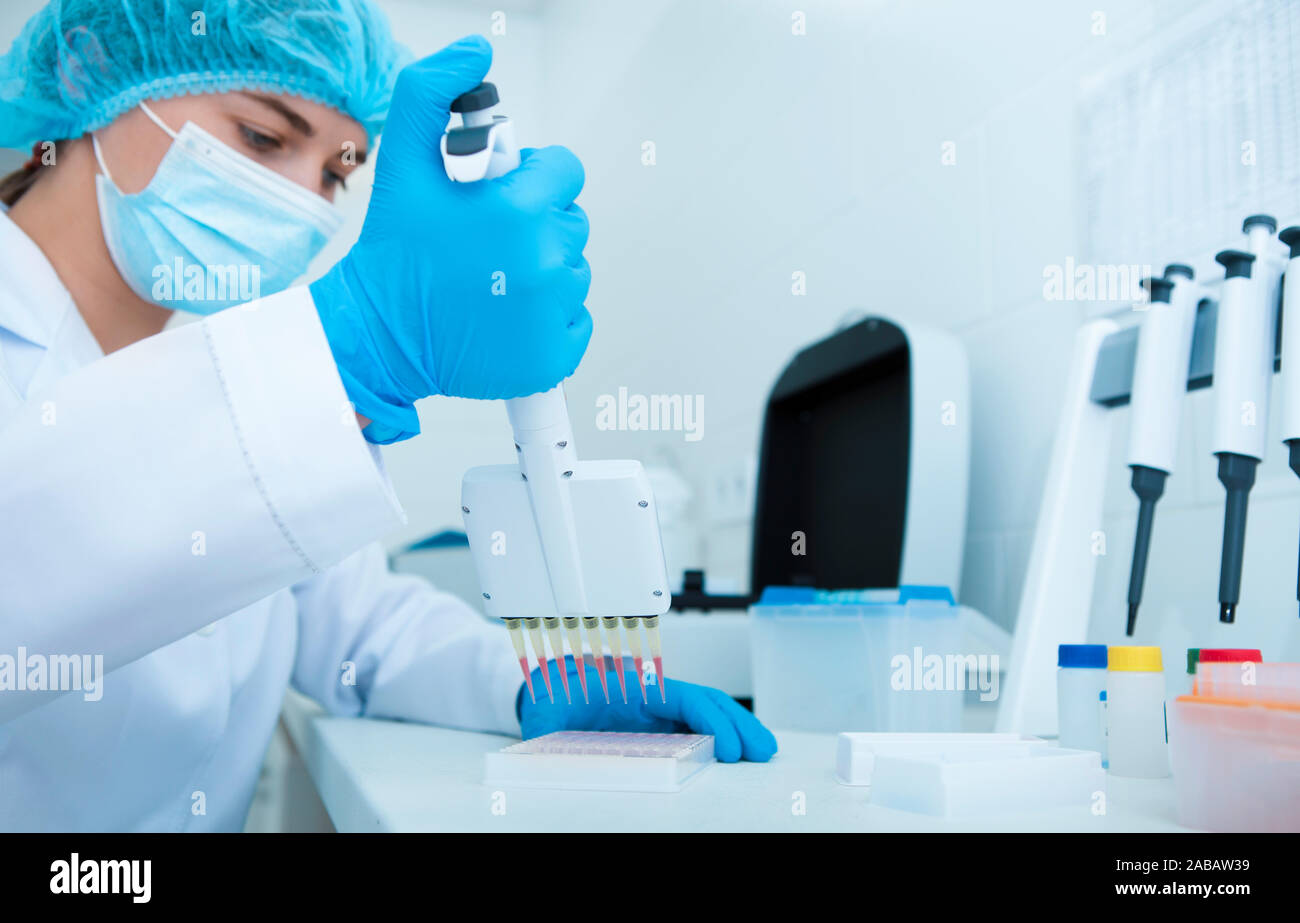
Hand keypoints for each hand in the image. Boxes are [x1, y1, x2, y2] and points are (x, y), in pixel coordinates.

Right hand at [309, 35, 591, 442]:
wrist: (379, 336)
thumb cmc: (393, 254)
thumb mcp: (404, 162)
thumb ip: (432, 92)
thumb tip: (476, 51)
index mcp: (519, 211)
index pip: (566, 172)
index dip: (534, 178)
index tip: (503, 195)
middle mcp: (544, 263)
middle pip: (571, 223)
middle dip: (536, 225)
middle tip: (487, 243)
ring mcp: (553, 314)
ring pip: (573, 272)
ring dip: (541, 272)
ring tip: (490, 281)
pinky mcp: (554, 356)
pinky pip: (575, 322)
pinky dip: (547, 320)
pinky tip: (504, 317)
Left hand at [518, 657, 777, 762]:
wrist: (547, 691)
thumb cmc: (551, 700)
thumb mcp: (546, 717)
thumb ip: (553, 733)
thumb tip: (551, 755)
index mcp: (631, 686)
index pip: (683, 698)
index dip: (711, 720)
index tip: (727, 747)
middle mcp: (652, 693)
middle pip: (706, 701)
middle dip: (738, 723)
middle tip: (763, 751)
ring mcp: (659, 707)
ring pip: (707, 711)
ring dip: (737, 728)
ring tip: (762, 751)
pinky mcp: (659, 721)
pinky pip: (697, 723)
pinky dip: (722, 734)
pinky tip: (737, 751)